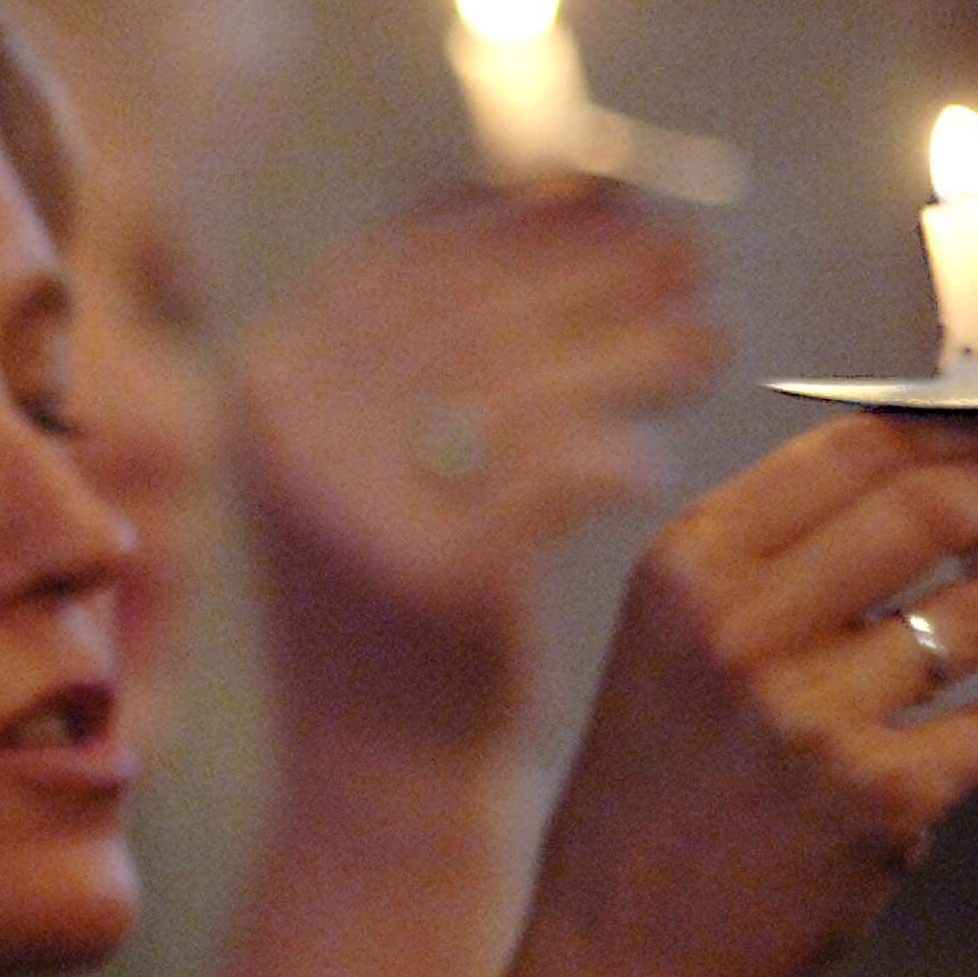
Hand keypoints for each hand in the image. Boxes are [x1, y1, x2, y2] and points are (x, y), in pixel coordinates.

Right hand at [231, 184, 723, 758]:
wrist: (373, 780)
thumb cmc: (398, 604)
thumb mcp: (372, 458)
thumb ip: (429, 348)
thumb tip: (565, 201)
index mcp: (269, 385)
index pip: (407, 259)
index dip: (519, 217)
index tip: (614, 196)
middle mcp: (291, 434)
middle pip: (476, 309)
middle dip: (595, 273)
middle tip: (691, 259)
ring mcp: (353, 505)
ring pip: (524, 384)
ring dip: (632, 350)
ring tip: (708, 344)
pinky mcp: (431, 578)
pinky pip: (556, 477)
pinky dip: (613, 459)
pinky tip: (652, 462)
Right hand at [439, 417, 977, 976]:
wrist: (626, 959)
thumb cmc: (659, 796)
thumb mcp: (673, 651)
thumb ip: (776, 570)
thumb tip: (931, 482)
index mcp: (685, 570)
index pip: (848, 451)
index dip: (957, 420)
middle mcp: (740, 627)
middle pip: (922, 509)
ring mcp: (810, 712)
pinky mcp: (877, 796)